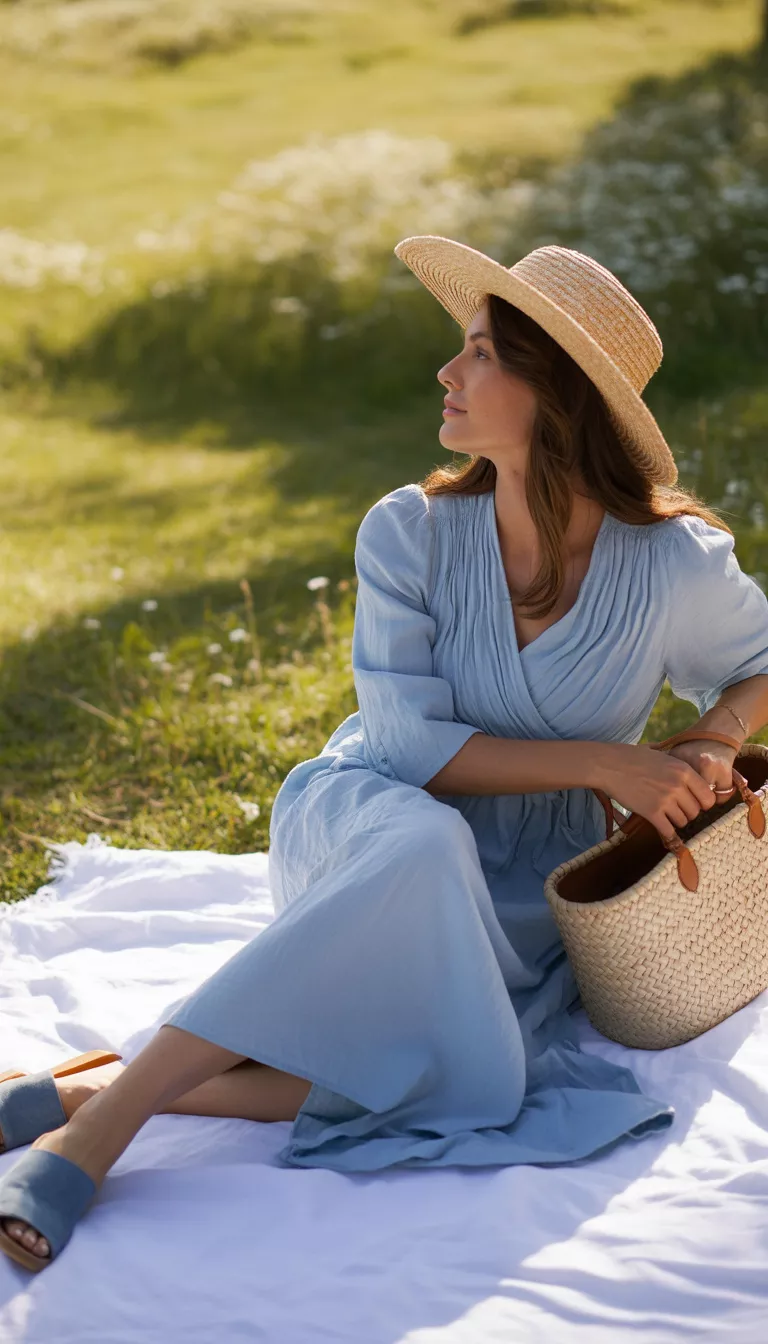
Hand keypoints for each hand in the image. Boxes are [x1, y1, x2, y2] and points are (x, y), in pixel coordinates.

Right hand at [597, 738, 737, 842]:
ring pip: (683, 821)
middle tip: (676, 809)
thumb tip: (692, 775)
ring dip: (675, 821)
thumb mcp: (661, 754)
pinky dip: (667, 832)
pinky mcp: (651, 812)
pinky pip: (668, 830)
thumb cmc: (631, 757)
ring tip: (665, 815)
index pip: (708, 796)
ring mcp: (665, 800)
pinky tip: (662, 827)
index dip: (702, 802)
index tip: (693, 802)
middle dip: (688, 812)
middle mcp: (678, 785)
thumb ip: (677, 766)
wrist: (608, 765)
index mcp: (684, 770)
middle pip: (696, 811)